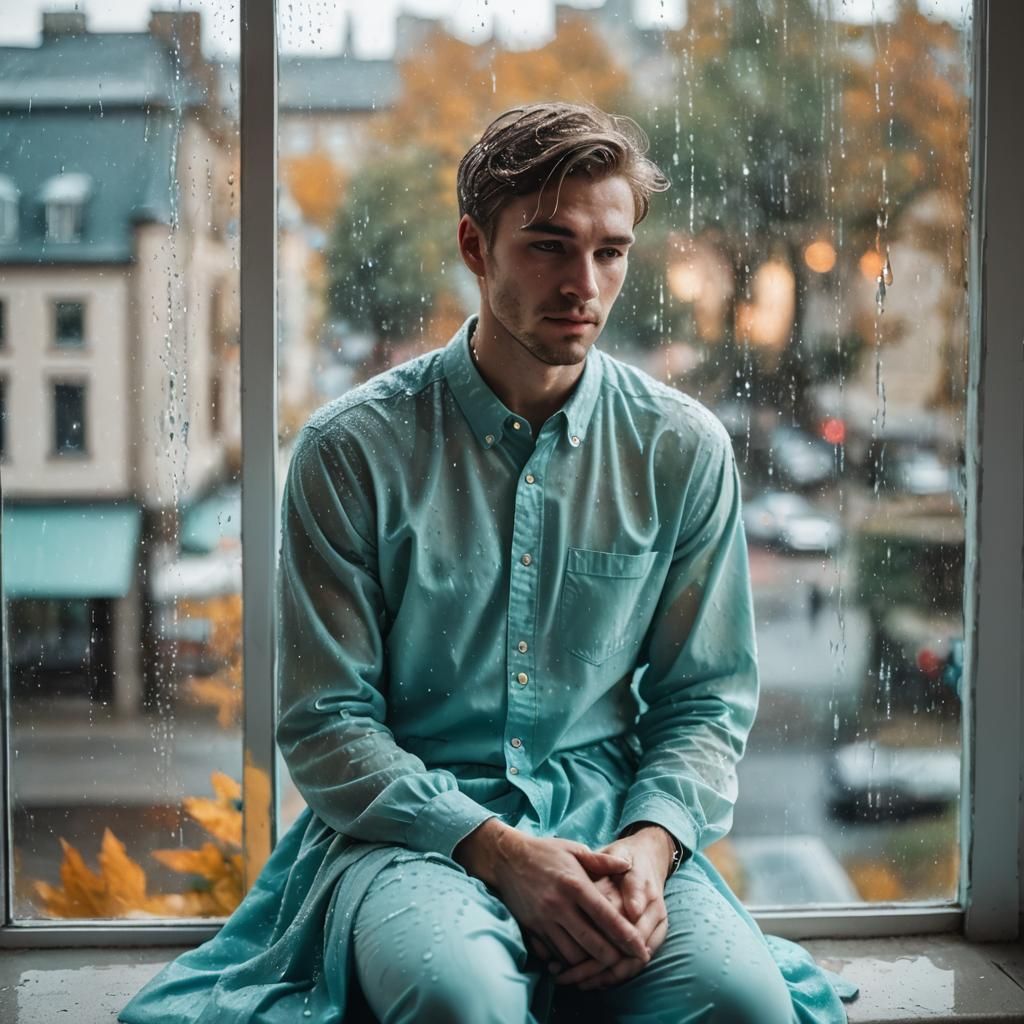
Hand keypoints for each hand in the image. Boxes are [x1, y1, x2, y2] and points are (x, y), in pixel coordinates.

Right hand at [546, 827, 673, 989]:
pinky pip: (553, 955)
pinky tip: (579, 961)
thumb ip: (602, 861)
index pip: (606, 917)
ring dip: (590, 963)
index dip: (626, 937)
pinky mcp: (531, 929)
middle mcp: (559, 906)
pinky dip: (568, 962)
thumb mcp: (574, 849)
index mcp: (575, 885)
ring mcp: (543, 920)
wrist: (507, 858)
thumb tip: (627, 865)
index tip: (641, 949)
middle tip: (628, 964)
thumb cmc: (545, 852)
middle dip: (613, 958)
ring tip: (605, 964)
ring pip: (572, 955)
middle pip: (592, 943)